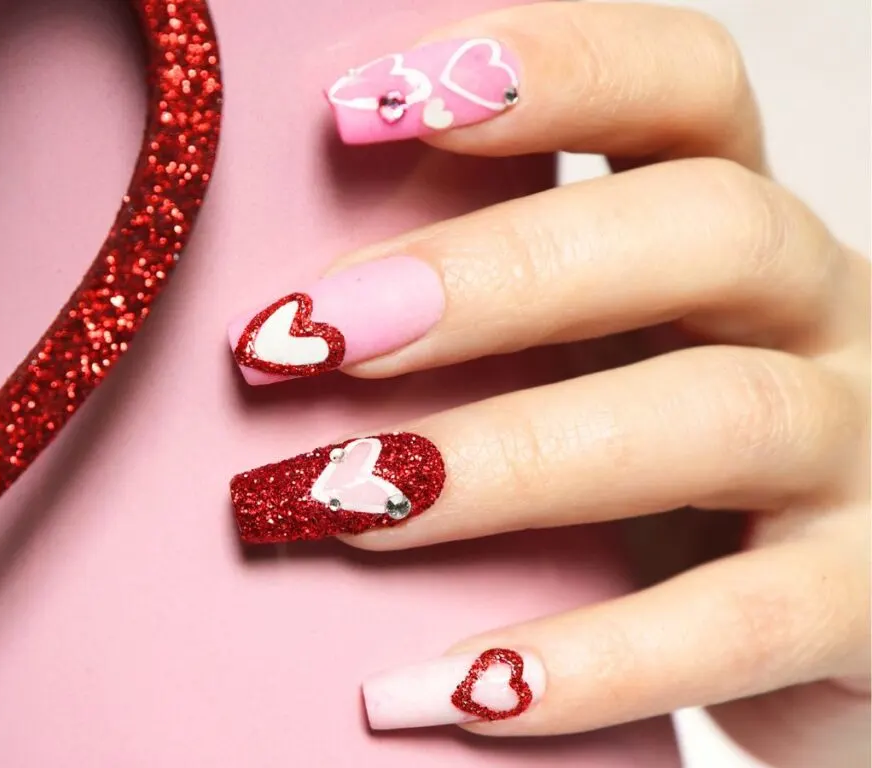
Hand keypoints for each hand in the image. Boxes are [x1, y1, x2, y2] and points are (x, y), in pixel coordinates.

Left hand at [227, 4, 869, 765]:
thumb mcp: (594, 346)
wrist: (822, 601)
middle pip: (701, 227)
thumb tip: (278, 310)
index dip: (545, 68)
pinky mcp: (862, 600)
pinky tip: (446, 692)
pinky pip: (742, 623)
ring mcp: (858, 452)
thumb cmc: (661, 450)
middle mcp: (815, 311)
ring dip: (505, 460)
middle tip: (303, 334)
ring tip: (339, 505)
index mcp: (733, 226)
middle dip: (494, 272)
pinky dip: (589, 659)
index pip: (681, 83)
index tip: (360, 104)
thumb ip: (490, 306)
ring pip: (715, 416)